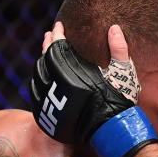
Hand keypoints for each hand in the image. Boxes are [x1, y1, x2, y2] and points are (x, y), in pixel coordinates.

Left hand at [31, 21, 154, 156]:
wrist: (111, 130)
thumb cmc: (117, 100)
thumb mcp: (122, 72)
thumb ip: (118, 49)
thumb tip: (113, 28)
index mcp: (71, 74)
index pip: (57, 47)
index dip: (57, 34)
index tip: (59, 26)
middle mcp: (56, 87)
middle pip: (44, 59)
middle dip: (47, 45)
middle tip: (50, 35)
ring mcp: (47, 103)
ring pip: (37, 76)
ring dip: (41, 62)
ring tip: (46, 54)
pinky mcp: (45, 115)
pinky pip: (35, 94)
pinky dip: (38, 82)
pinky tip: (42, 77)